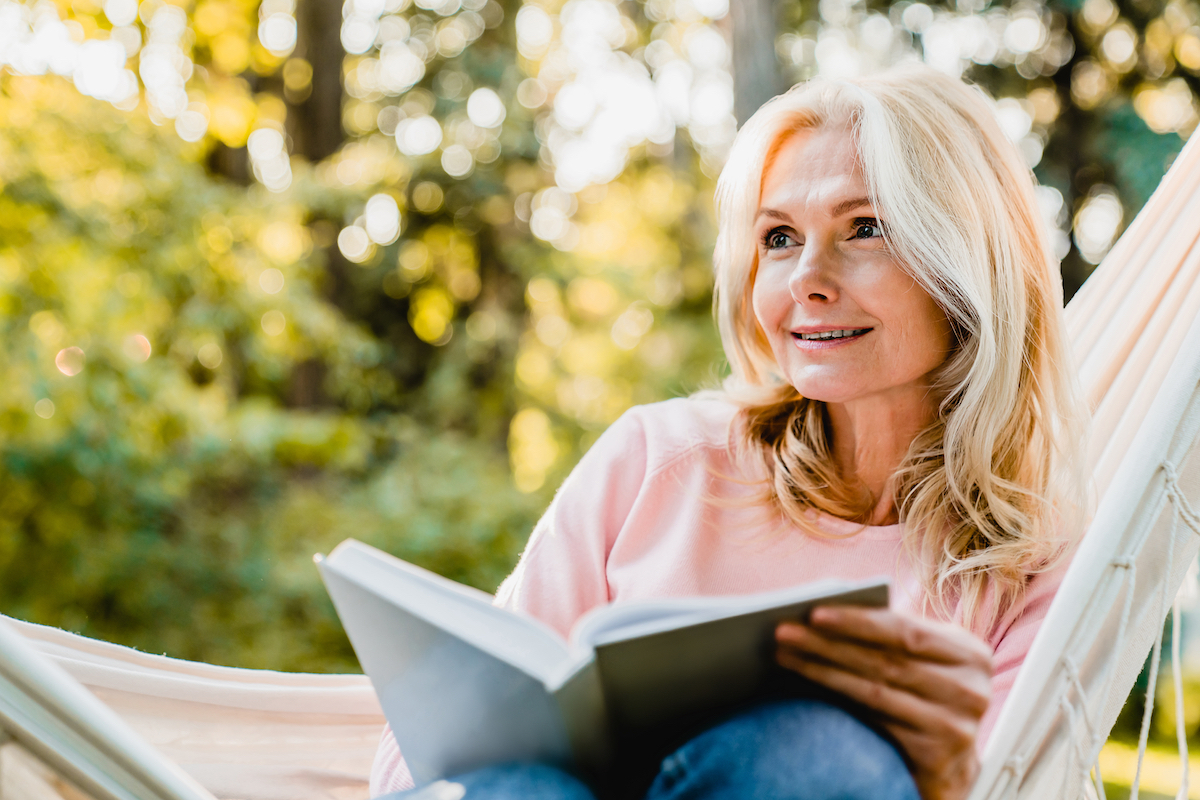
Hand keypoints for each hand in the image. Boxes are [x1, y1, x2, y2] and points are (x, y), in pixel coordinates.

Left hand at [775, 606, 992, 799]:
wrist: (952, 765)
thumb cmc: (927, 697)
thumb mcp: (925, 661)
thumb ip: (896, 636)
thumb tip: (827, 609)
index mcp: (971, 653)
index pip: (905, 630)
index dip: (857, 621)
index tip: (813, 612)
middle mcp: (971, 689)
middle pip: (885, 660)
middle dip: (829, 643)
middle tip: (784, 632)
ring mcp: (958, 726)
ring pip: (875, 691)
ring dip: (823, 671)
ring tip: (785, 657)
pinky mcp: (938, 756)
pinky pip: (876, 722)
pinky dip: (838, 702)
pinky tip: (808, 689)